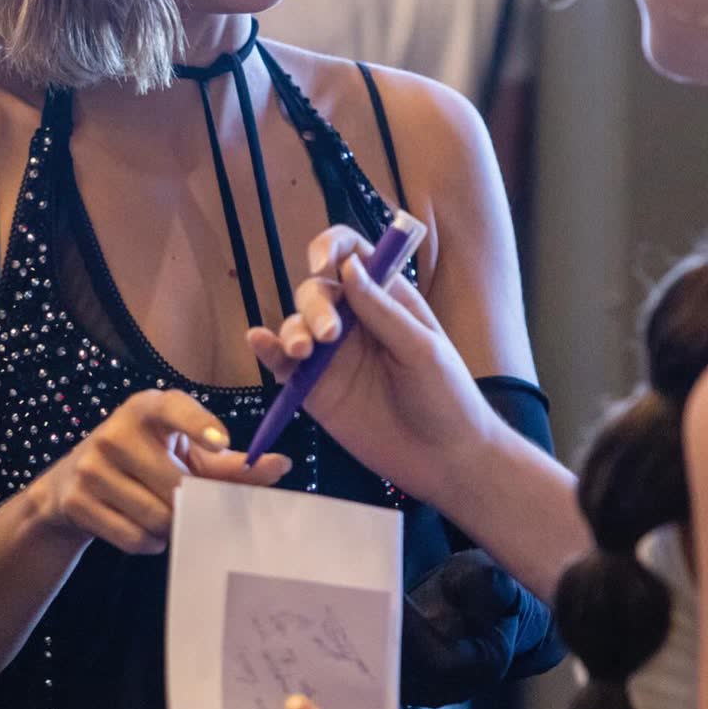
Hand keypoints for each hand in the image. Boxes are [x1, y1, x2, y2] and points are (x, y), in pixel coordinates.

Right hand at [38, 387, 290, 553]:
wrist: (70, 483)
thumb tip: (281, 465)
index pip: (175, 408)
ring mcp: (92, 465)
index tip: (221, 440)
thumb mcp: (183, 454)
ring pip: (156, 516)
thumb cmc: (145, 461)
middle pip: (175, 485)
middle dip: (188, 504)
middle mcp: (116, 430)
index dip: (198, 423)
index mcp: (147, 408)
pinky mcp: (76, 501)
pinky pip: (134, 537)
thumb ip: (229, 462)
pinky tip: (140, 526)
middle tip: (184, 502)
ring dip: (170, 527)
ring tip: (161, 513)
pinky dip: (148, 543)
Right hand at [247, 226, 497, 508]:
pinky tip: (261, 342)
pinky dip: (268, 350)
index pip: (351, 255)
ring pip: (296, 324)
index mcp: (387, 299)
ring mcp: (332, 355)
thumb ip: (383, 310)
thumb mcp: (422, 349)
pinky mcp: (315, 389)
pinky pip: (284, 364)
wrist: (445, 461)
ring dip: (292, 330)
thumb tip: (349, 265)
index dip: (331, 248)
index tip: (321, 262)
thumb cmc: (447, 398)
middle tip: (328, 335)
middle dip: (315, 305)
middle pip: (316, 290)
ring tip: (302, 351)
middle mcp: (355, 321)